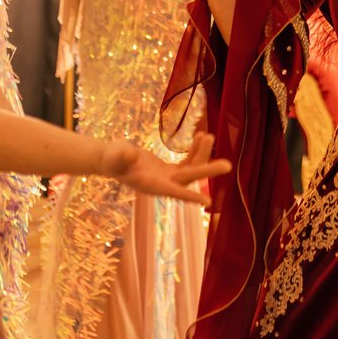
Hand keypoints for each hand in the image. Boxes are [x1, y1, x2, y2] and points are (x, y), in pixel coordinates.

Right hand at [100, 133, 231, 202]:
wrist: (109, 159)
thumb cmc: (110, 157)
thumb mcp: (114, 155)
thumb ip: (122, 156)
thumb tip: (132, 154)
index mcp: (150, 184)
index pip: (173, 191)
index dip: (189, 196)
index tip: (206, 202)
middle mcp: (161, 184)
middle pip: (188, 178)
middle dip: (207, 170)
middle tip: (228, 165)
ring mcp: (166, 178)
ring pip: (190, 169)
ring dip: (201, 154)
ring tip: (208, 135)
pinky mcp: (168, 170)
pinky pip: (187, 163)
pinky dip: (194, 151)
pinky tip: (200, 136)